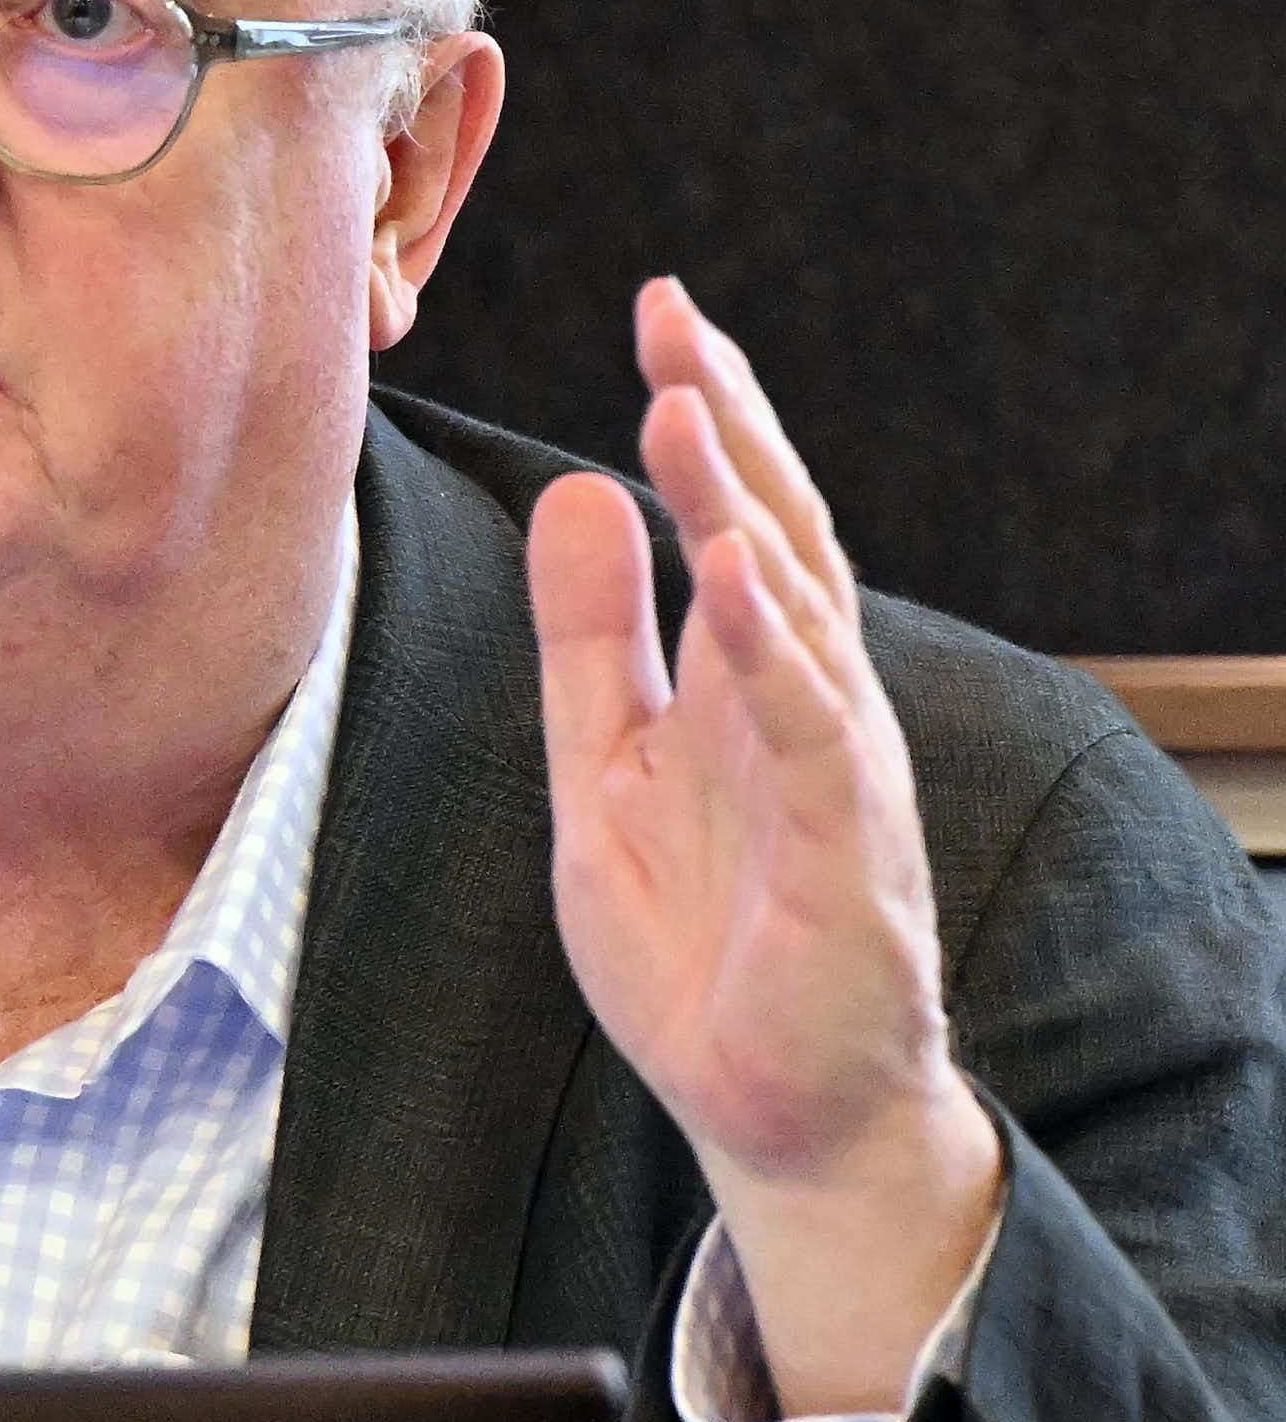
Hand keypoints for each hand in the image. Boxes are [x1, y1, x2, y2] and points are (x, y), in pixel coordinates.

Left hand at [528, 278, 1000, 1415]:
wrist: (764, 1108)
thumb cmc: (696, 940)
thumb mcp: (603, 764)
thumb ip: (592, 636)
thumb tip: (575, 489)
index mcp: (744, 677)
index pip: (735, 516)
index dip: (701, 415)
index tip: (660, 313)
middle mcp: (804, 703)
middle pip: (779, 531)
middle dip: (725, 422)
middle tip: (673, 317)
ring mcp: (835, 773)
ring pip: (800, 612)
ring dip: (740, 507)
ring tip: (681, 406)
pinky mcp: (847, 854)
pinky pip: (815, 733)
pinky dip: (776, 648)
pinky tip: (734, 573)